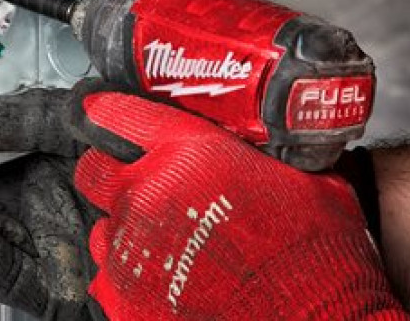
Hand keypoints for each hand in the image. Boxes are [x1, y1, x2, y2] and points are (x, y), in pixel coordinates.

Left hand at [72, 88, 409, 320]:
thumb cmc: (318, 253)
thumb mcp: (305, 180)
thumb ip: (265, 159)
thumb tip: (273, 149)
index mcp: (189, 151)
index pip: (116, 113)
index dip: (101, 111)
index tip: (95, 112)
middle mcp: (150, 192)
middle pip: (92, 169)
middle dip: (107, 172)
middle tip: (137, 186)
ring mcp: (134, 248)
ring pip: (100, 225)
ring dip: (122, 230)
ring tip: (159, 244)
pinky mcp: (129, 298)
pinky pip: (108, 277)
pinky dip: (128, 277)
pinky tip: (164, 283)